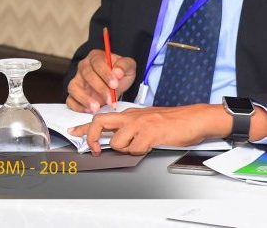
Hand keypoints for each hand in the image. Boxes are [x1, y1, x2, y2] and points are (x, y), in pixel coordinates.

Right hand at [66, 49, 135, 112]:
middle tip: (110, 100)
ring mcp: (77, 80)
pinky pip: (70, 100)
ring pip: (74, 87)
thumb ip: (124, 66)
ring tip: (97, 108)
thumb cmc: (119, 74)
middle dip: (99, 88)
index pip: (97, 62)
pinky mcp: (75, 94)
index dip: (105, 74)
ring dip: (84, 98)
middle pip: (86, 74)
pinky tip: (90, 110)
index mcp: (96, 57)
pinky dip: (78, 106)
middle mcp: (83, 66)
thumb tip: (117, 72)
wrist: (115, 84)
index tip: (115, 84)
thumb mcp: (128, 67)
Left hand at [69, 104, 229, 154]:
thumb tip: (116, 140)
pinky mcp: (149, 133)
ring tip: (140, 146)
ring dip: (125, 150)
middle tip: (94, 149)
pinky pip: (135, 148)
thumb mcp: (145, 121)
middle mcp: (130, 116)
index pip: (101, 117)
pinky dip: (139, 152)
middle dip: (92, 137)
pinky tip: (149, 146)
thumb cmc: (172, 121)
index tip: (74, 132)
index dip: (84, 126)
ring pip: (117, 142)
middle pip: (100, 123)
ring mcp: (139, 124)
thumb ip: (130, 128)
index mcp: (129, 114)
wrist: (193, 119)